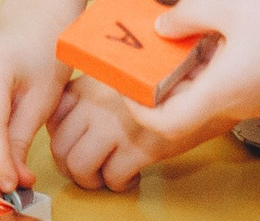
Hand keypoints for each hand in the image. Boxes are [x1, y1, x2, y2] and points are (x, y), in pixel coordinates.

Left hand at [46, 70, 212, 191]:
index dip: (61, 137)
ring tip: (107, 176)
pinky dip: (120, 184)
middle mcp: (96, 104)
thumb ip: (98, 90)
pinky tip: (132, 176)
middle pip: (59, 147)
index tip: (74, 142)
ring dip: (91, 180)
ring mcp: (115, 125)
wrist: (206, 80)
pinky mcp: (140, 147)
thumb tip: (78, 117)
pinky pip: (113, 178)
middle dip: (71, 166)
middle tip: (88, 169)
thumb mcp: (123, 75)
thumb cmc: (167, 78)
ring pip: (79, 166)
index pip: (52, 117)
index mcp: (89, 83)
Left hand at [134, 0, 259, 143]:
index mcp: (220, 91)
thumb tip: (161, 26)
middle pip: (185, 112)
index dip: (141, 112)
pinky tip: (208, 41)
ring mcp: (251, 102)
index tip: (127, 89)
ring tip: (173, 41)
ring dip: (185, 78)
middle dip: (160, 88)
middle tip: (144, 59)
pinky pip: (225, 91)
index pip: (169, 123)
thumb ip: (188, 16)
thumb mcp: (228, 8)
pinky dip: (207, 73)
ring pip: (205, 100)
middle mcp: (234, 105)